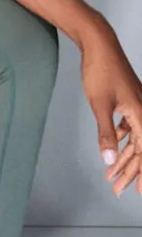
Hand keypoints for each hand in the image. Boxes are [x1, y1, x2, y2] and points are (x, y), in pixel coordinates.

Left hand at [81, 25, 141, 198]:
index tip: (140, 191)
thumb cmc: (100, 71)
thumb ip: (105, 134)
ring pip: (133, 139)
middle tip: (117, 188)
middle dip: (129, 171)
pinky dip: (120, 139)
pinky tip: (111, 148)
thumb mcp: (100, 105)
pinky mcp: (129, 101)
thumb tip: (108, 160)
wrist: (99, 44)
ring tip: (110, 175)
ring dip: (122, 157)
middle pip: (140, 148)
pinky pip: (128, 127)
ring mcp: (137, 106)